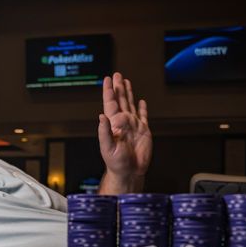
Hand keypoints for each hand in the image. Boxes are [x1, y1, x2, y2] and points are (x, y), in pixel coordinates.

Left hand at [98, 72, 151, 193]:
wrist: (130, 172)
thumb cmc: (117, 163)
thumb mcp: (108, 147)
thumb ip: (104, 132)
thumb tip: (101, 116)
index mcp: (114, 124)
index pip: (110, 103)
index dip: (109, 91)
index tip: (107, 79)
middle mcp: (123, 122)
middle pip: (120, 100)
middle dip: (118, 87)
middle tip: (117, 75)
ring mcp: (133, 126)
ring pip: (131, 104)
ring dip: (128, 93)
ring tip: (126, 82)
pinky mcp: (144, 131)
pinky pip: (143, 116)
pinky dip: (142, 108)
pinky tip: (141, 101)